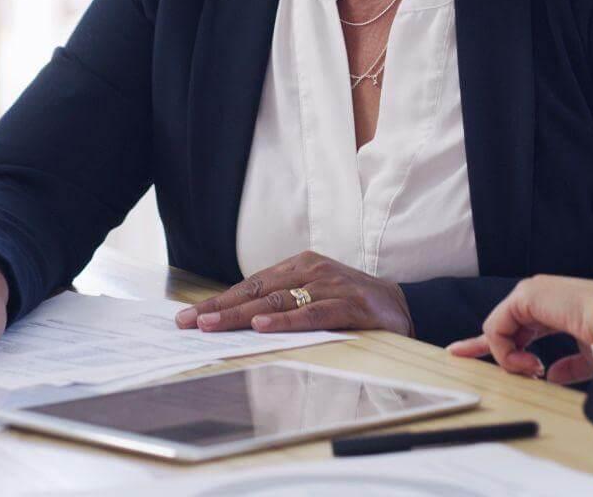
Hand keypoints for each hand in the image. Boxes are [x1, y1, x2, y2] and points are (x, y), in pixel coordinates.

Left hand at [175, 250, 412, 336]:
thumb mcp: (314, 294)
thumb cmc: (351, 301)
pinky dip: (285, 321)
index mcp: (300, 265)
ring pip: (278, 301)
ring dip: (241, 315)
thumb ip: (284, 301)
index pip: (251, 284)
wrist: (403, 305)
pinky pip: (312, 314)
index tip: (189, 316)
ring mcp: (330, 286)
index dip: (219, 301)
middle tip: (189, 322)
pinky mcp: (348, 304)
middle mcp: (311, 270)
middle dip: (219, 308)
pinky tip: (262, 326)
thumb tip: (239, 319)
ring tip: (213, 325)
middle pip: (257, 291)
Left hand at [447, 275, 592, 384]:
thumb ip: (568, 366)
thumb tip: (550, 376)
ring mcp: (532, 293)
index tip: (475, 353)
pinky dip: (507, 351)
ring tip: (532, 370)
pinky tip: (529, 362)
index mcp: (556, 310)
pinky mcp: (525, 295)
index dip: (500, 344)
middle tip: (457, 353)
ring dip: (510, 358)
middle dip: (479, 343)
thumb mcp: (589, 357)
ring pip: (499, 330)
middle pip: (500, 323)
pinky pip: (498, 328)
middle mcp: (541, 297)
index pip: (519, 325)